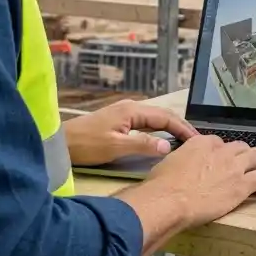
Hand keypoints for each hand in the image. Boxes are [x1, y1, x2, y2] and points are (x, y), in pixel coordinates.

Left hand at [63, 99, 198, 166]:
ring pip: (154, 119)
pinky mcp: (117, 122)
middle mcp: (130, 108)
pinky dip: (157, 130)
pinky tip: (160, 140)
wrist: (59, 143)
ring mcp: (123, 114)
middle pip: (162, 115)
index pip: (166, 117)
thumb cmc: (86, 144)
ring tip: (183, 141)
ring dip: (169, 128)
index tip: (197, 140)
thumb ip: (143, 145)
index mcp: (132, 110)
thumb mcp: (116, 147)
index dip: (183, 128)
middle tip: (195, 141)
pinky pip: (145, 124)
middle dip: (180, 126)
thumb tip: (168, 147)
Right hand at [141, 136, 255, 226]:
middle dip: (244, 154)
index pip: (218, 142)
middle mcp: (222, 150)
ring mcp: (234, 167)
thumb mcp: (169, 163)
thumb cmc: (162, 185)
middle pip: (239, 148)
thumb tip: (181, 164)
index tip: (222, 159)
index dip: (222, 152)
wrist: (170, 200)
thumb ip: (182, 160)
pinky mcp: (242, 185)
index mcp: (202, 143)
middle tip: (247, 161)